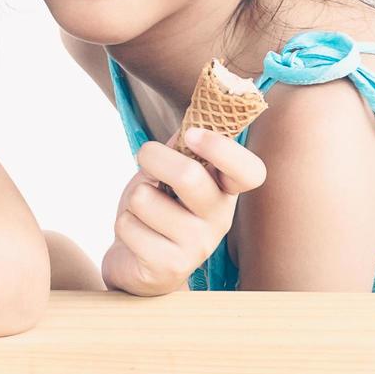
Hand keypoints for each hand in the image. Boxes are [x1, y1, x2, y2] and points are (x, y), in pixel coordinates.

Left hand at [101, 128, 266, 295]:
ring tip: (143, 214)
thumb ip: (183, 144)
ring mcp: (198, 247)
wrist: (137, 262)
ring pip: (145, 199)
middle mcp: (220, 219)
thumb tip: (201, 106)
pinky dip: (124, 225)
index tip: (192, 135)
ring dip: (133, 201)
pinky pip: (129, 226)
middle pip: (189, 176)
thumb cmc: (157, 207)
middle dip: (153, 159)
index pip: (250, 172)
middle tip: (146, 162)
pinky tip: (138, 239)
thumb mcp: (170, 172)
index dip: (223, 148)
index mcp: (224, 190)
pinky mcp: (169, 268)